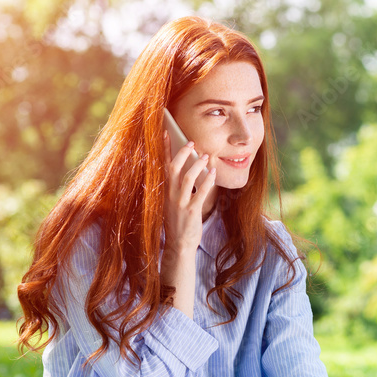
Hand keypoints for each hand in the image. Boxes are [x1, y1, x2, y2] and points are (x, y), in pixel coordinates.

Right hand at [162, 131, 216, 254]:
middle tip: (191, 142)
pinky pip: (200, 193)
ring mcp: (180, 203)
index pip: (162, 165)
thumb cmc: (177, 222)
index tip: (166, 133)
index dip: (164, 148)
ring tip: (206, 156)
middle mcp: (170, 195)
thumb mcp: (172, 202)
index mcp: (164, 191)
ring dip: (197, 165)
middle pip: (173, 168)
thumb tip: (186, 167)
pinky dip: (208, 181)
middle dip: (182, 153)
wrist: (178, 244)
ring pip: (187, 178)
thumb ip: (176, 186)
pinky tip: (213, 173)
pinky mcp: (191, 211)